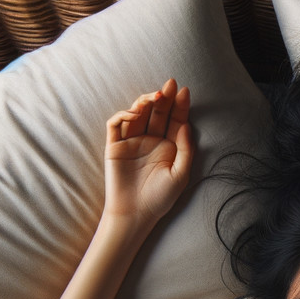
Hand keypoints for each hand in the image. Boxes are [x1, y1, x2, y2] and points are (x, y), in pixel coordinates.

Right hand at [104, 79, 193, 226]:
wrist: (136, 214)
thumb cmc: (160, 197)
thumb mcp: (181, 174)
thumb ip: (185, 149)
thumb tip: (185, 124)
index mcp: (169, 146)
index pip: (175, 120)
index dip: (179, 105)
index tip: (184, 91)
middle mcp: (151, 140)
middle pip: (157, 112)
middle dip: (164, 97)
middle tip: (170, 85)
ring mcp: (132, 141)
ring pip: (137, 113)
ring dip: (145, 102)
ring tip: (155, 97)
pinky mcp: (115, 145)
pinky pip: (116, 124)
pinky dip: (124, 115)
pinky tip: (135, 115)